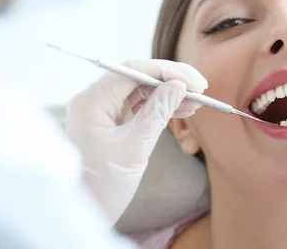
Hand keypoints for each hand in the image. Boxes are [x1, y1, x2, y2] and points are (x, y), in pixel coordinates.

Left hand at [65, 59, 207, 225]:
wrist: (85, 214)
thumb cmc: (104, 185)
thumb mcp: (136, 147)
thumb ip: (158, 112)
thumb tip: (179, 85)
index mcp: (91, 102)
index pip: (133, 71)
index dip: (167, 72)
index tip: (194, 82)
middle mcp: (93, 100)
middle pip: (137, 77)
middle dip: (170, 81)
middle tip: (201, 88)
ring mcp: (100, 111)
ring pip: (140, 90)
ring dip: (168, 94)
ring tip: (196, 103)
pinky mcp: (109, 122)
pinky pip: (137, 106)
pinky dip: (159, 107)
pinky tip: (182, 111)